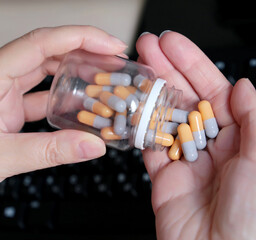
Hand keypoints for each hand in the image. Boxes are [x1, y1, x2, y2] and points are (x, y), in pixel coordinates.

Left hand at [0, 25, 127, 181]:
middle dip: (86, 52)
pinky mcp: (9, 110)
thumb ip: (49, 151)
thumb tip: (92, 146)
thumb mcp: (1, 157)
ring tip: (104, 81)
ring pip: (47, 73)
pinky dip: (65, 100)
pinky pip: (42, 96)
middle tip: (115, 60)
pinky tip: (83, 108)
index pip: (42, 43)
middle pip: (49, 52)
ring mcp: (3, 94)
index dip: (81, 38)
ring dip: (77, 75)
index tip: (110, 45)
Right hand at [136, 31, 255, 239]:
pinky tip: (129, 107)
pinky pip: (150, 148)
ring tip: (134, 71)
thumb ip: (255, 119)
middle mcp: (215, 149)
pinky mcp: (164, 180)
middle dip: (168, 73)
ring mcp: (188, 163)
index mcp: (242, 141)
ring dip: (150, 95)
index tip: (175, 46)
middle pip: (188, 101)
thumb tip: (244, 86)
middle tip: (148, 49)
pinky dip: (139, 129)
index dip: (196, 67)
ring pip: (166, 120)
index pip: (217, 93)